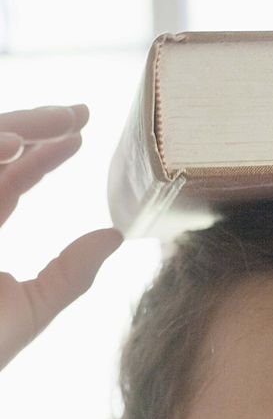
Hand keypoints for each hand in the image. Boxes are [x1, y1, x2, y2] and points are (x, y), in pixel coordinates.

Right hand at [0, 104, 121, 370]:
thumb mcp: (33, 307)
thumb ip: (72, 273)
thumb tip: (114, 236)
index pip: (9, 177)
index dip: (44, 153)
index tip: (82, 134)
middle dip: (32, 126)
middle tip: (79, 111)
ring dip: (10, 131)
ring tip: (58, 121)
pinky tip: (15, 147)